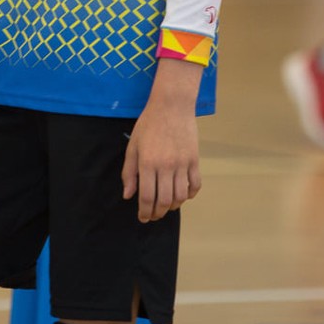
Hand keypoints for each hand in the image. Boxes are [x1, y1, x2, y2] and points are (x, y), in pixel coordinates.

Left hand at [121, 97, 201, 222]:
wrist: (172, 106)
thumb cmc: (149, 124)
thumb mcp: (133, 146)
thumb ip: (129, 172)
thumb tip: (128, 196)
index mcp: (147, 163)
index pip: (146, 196)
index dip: (144, 212)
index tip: (143, 218)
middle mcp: (166, 166)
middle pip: (164, 201)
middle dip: (158, 213)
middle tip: (153, 215)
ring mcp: (182, 163)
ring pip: (180, 196)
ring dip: (173, 206)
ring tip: (167, 206)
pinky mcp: (194, 160)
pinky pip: (195, 185)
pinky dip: (190, 195)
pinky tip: (182, 195)